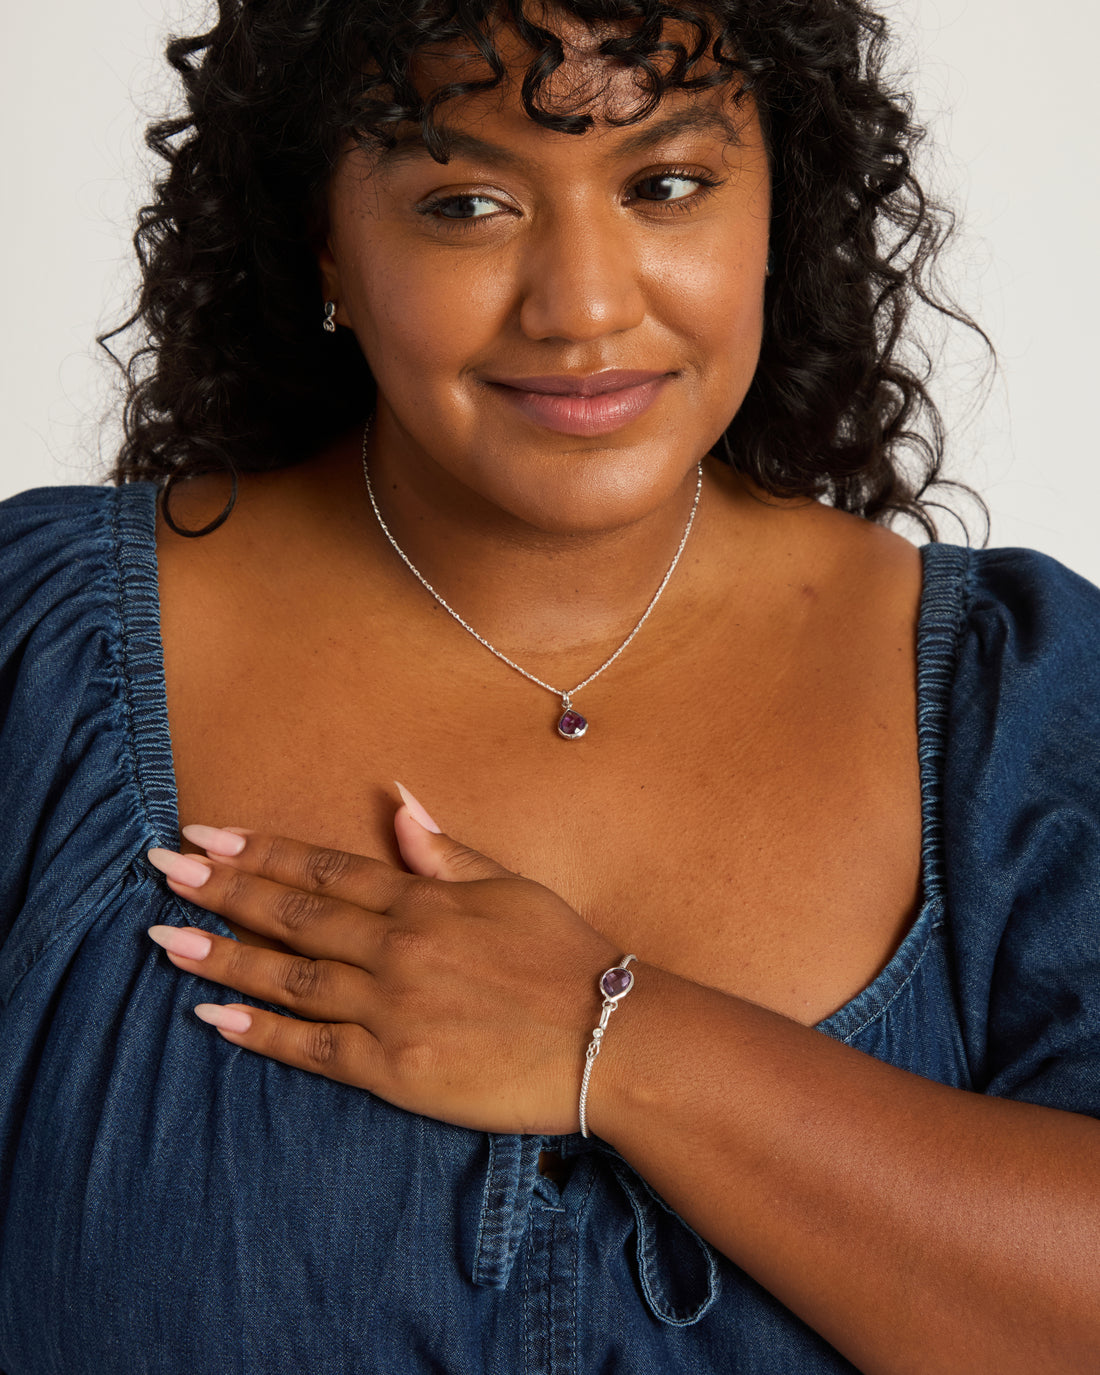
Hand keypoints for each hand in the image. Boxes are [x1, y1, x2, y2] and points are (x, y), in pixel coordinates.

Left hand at [146, 786, 620, 1134]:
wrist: (611, 1038)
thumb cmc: (567, 956)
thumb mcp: (511, 885)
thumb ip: (445, 849)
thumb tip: (397, 799)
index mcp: (425, 899)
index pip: (325, 869)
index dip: (261, 851)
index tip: (208, 835)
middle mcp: (398, 947)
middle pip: (293, 913)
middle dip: (221, 888)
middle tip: (161, 867)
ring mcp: (391, 1008)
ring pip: (290, 976)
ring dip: (223, 954)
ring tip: (164, 938)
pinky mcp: (395, 1068)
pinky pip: (313, 1048)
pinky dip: (261, 1031)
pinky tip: (213, 1015)